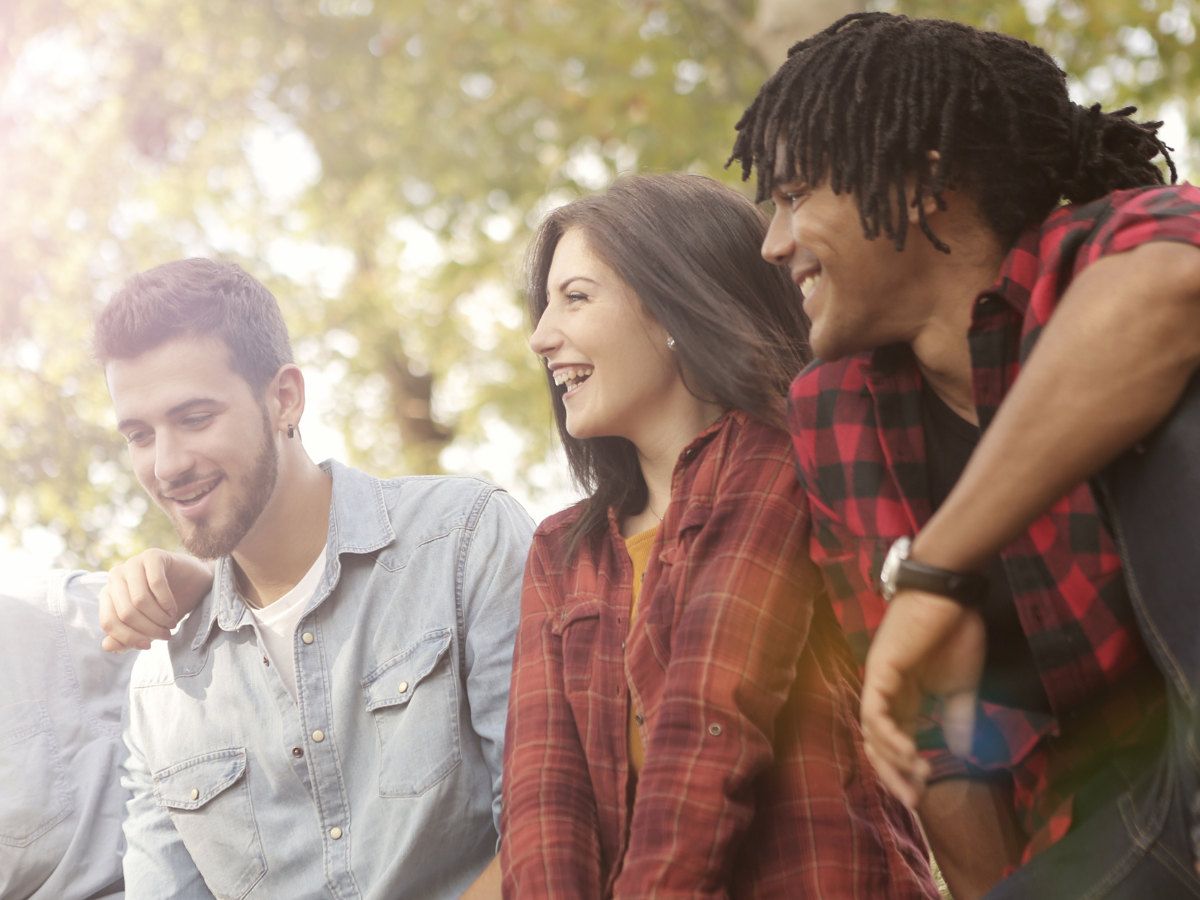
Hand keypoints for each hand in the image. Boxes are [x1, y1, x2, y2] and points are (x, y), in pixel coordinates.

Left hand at [98, 549, 214, 652]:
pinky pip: (155, 584)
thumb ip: (126, 639)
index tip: (148, 646)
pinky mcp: (152, 555)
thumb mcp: (147, 627)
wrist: (195, 583)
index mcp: (108, 594)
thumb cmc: (167, 606)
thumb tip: (107, 646)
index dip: (128, 638)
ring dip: (158, 617)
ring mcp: (133, 563)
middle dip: (148, 629)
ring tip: (170, 622)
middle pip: (125, 613)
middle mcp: (116, 577)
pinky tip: (173, 609)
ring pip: (139, 600)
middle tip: (165, 635)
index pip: (109, 622)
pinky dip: (166, 602)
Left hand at [860, 588, 985, 807]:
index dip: (906, 771)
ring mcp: (879, 681)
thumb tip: (961, 752)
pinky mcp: (879, 670)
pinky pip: (875, 711)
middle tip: (915, 801)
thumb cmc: (956, 631)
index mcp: (904, 696)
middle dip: (894, 775)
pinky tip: (909, 751)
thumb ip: (957, 718)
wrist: (951, 594)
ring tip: (920, 774)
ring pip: (872, 732)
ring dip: (894, 759)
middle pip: (877, 743)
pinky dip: (888, 734)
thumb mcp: (962, 685)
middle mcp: (886, 691)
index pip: (896, 742)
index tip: (924, 795)